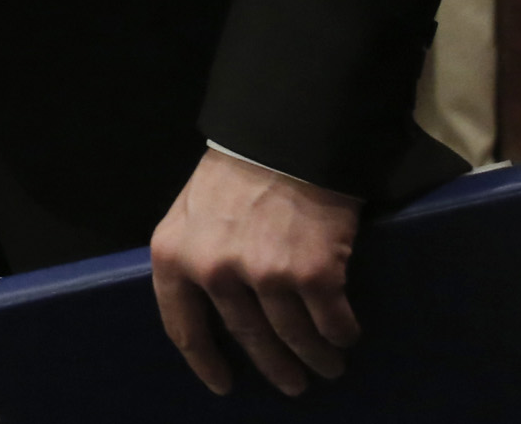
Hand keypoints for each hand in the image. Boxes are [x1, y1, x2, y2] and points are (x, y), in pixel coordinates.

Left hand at [150, 147, 362, 396]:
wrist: (286, 135)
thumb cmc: (236, 171)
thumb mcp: (191, 211)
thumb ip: (193, 256)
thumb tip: (210, 307)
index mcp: (174, 256)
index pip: (183, 328)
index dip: (205, 362)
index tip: (224, 384)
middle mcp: (214, 273)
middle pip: (247, 339)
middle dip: (273, 367)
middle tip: (291, 384)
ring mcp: (264, 275)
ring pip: (293, 339)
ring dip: (315, 359)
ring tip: (327, 367)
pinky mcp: (313, 274)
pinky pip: (331, 323)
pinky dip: (341, 335)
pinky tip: (345, 336)